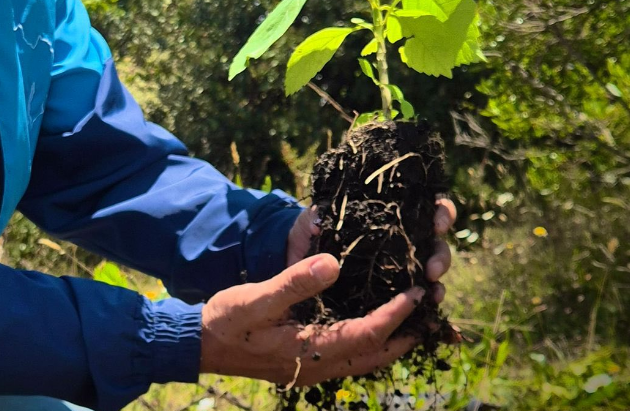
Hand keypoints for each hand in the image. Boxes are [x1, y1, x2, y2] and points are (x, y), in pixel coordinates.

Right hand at [200, 253, 423, 385]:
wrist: (199, 345)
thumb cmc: (227, 320)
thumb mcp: (258, 297)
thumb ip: (295, 281)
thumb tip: (334, 262)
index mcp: (311, 350)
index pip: (367, 335)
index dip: (395, 315)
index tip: (416, 292)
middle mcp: (319, 365)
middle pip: (376, 355)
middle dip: (406, 333)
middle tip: (430, 309)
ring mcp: (313, 367)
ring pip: (366, 359)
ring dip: (391, 339)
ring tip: (412, 316)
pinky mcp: (306, 361)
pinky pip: (350, 355)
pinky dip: (370, 340)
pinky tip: (373, 323)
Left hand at [286, 197, 456, 303]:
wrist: (300, 265)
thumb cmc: (310, 236)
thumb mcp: (310, 223)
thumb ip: (315, 218)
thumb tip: (317, 222)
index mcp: (389, 216)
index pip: (426, 209)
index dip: (441, 213)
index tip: (437, 224)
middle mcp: (401, 242)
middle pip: (436, 244)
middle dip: (441, 256)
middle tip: (431, 269)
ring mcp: (400, 270)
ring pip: (432, 274)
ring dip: (438, 285)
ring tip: (432, 293)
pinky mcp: (392, 296)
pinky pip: (418, 302)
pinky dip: (428, 308)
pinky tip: (431, 317)